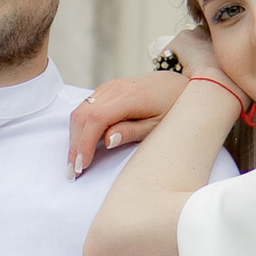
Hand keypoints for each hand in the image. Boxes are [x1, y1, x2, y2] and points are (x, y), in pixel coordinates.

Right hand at [69, 64, 238, 176]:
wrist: (182, 83)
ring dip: (75, 137)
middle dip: (75, 145)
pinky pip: (86, 107)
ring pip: (81, 111)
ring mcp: (110, 87)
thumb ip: (133, 131)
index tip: (81, 167)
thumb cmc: (175, 107)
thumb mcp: (160, 125)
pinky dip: (81, 127)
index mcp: (131, 96)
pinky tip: (83, 146)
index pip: (96, 119)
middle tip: (73, 172)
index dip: (84, 144)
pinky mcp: (108, 89)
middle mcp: (116, 88)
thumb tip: (107, 140)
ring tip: (76, 163)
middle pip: (83, 115)